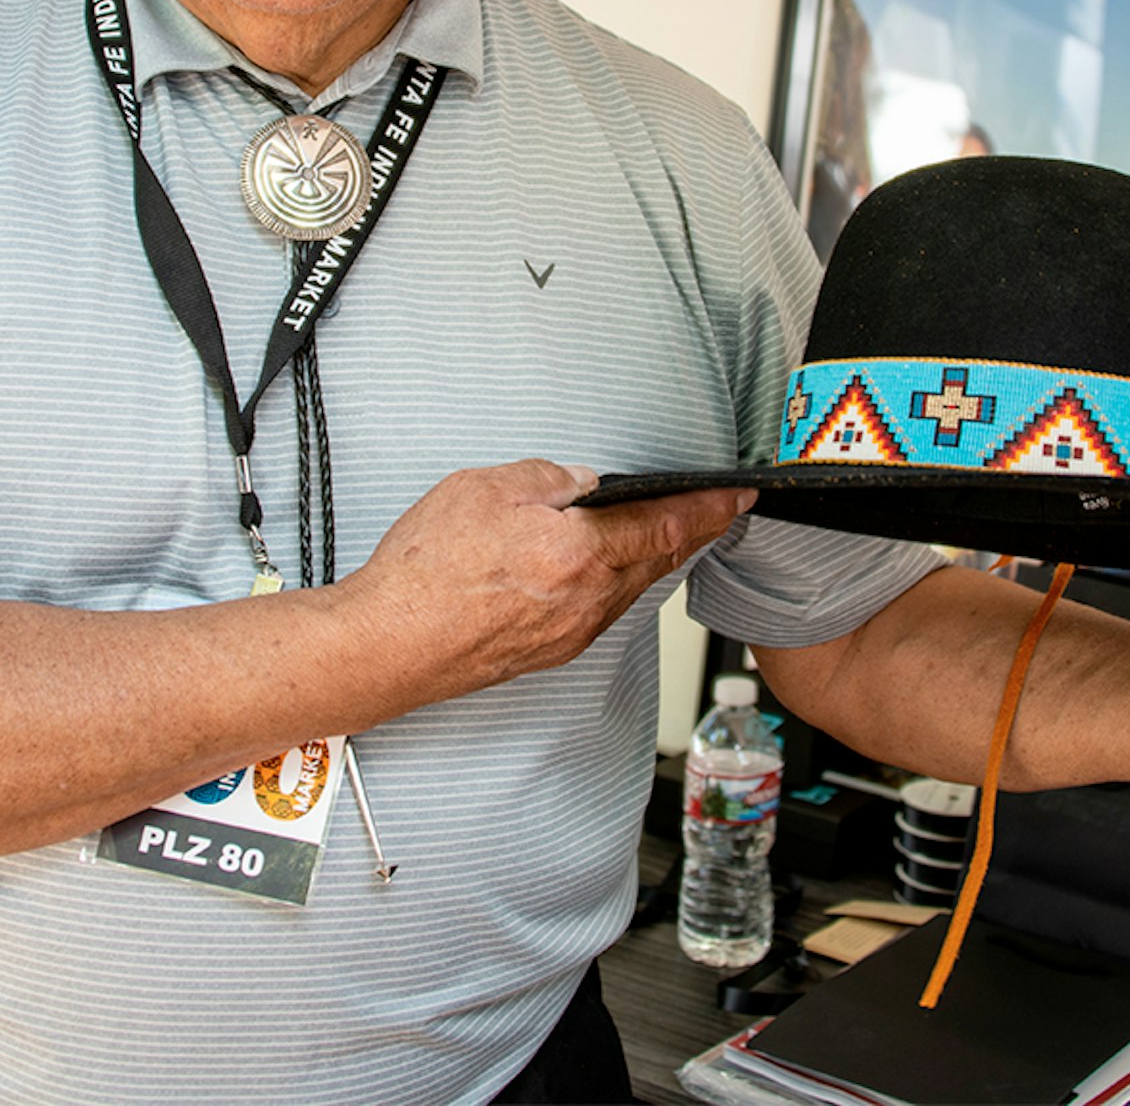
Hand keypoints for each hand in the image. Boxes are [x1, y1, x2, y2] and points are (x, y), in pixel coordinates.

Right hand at [339, 459, 752, 713]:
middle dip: (690, 532)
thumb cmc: (427, 571)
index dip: (710, 509)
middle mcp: (588, 602)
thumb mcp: (483, 489)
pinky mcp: (550, 651)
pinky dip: (617, 581)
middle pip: (658, 561)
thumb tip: (580, 481)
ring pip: (631, 588)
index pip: (666, 526)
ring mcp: (572, 633)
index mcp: (580, 555)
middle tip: (713, 509)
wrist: (391, 644)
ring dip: (653, 557)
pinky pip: (602, 608)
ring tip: (659, 530)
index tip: (738, 496)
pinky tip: (600, 567)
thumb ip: (543, 479)